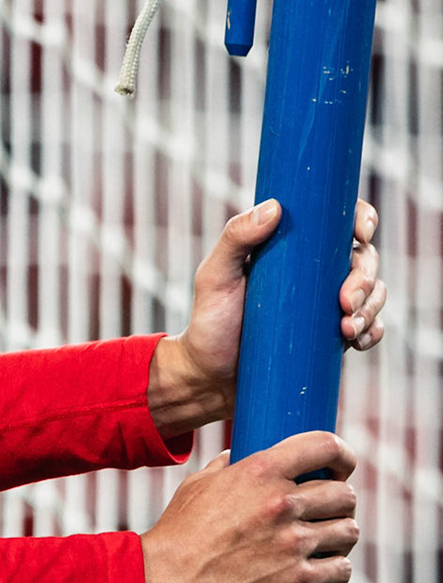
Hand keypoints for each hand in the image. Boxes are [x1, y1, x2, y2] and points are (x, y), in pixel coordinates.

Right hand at [142, 431, 358, 582]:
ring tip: (326, 544)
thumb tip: (238, 457)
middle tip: (325, 515)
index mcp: (261, 471)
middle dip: (338, 504)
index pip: (326, 447)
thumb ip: (225, 466)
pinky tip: (326, 574)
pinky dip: (336, 573)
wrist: (163, 581)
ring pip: (348, 531)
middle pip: (343, 494)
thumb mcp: (197, 485)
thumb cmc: (176, 532)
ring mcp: (292, 543)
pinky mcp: (295, 580)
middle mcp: (282, 503)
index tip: (341, 469)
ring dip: (339, 537)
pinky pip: (340, 571)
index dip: (343, 457)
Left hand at [148, 199, 387, 436]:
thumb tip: (274, 206)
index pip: (338, 221)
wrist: (211, 376)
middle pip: (364, 258)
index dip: (360, 218)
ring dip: (371, 306)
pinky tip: (359, 339)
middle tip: (346, 300)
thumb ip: (235, 238)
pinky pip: (370, 327)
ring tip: (346, 328)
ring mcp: (328, 303)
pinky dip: (372, 331)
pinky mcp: (334, 334)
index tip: (361, 232)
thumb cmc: (210, 321)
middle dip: (365, 276)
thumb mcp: (214, 277)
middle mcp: (317, 271)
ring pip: (373, 292)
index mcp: (294, 247)